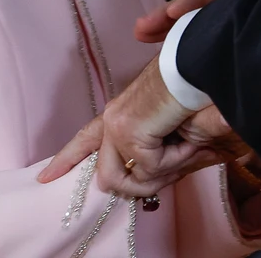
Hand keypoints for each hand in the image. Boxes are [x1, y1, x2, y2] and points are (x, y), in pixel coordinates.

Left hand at [39, 64, 242, 197]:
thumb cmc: (210, 101)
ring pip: (127, 180)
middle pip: (108, 176)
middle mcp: (115, 117)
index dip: (68, 159)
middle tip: (181, 162)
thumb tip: (140, 187)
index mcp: (127, 115)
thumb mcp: (185, 144)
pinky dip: (175, 161)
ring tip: (187, 143)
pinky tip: (186, 137)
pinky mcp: (126, 130)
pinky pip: (148, 170)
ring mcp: (117, 123)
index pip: (87, 140)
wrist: (215, 74)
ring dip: (166, 172)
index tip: (45, 178)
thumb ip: (161, 166)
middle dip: (145, 184)